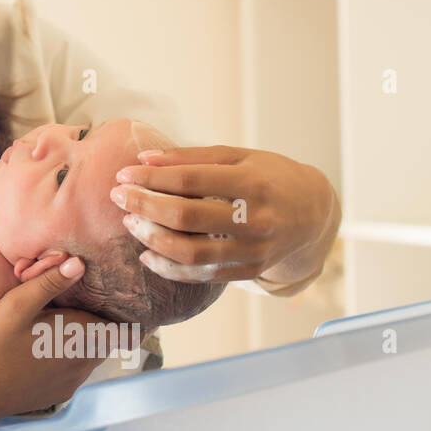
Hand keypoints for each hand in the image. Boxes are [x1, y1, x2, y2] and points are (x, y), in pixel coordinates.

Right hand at [0, 256, 111, 428]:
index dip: (129, 318)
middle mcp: (84, 362)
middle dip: (100, 323)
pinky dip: (69, 358)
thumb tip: (80, 263)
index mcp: (80, 337)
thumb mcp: (17, 304)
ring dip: (83, 341)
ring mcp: (73, 381)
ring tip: (59, 325)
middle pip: (107, 339)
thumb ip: (50, 283)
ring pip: (91, 355)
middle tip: (81, 305)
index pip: (125, 331)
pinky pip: (75, 371)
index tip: (122, 304)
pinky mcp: (60, 393)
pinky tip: (44, 350)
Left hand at [108, 144, 339, 285]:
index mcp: (252, 183)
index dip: (151, 177)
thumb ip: (190, 157)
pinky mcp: (249, 270)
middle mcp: (256, 219)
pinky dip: (169, 267)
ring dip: (151, 238)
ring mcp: (254, 250)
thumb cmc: (269, 177)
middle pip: (186, 216)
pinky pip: (201, 275)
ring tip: (130, 222)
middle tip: (118, 197)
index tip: (123, 174)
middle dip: (144, 205)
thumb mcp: (238, 156)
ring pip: (191, 252)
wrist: (313, 213)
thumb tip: (143, 158)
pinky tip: (147, 254)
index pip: (190, 179)